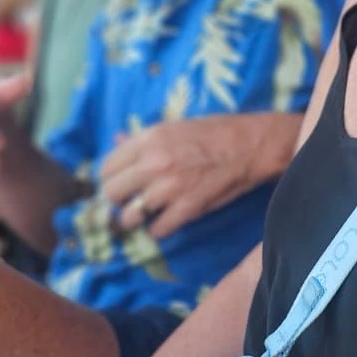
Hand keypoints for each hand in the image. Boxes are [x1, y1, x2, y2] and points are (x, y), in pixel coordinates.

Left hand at [98, 115, 262, 239]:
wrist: (249, 145)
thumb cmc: (212, 132)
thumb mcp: (173, 127)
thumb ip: (142, 138)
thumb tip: (115, 139)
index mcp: (148, 139)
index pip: (106, 168)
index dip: (113, 177)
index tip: (122, 182)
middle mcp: (153, 163)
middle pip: (112, 193)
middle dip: (119, 199)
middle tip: (132, 199)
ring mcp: (170, 187)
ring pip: (130, 216)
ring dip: (137, 218)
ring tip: (147, 214)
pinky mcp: (188, 207)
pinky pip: (158, 229)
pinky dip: (159, 229)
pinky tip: (167, 221)